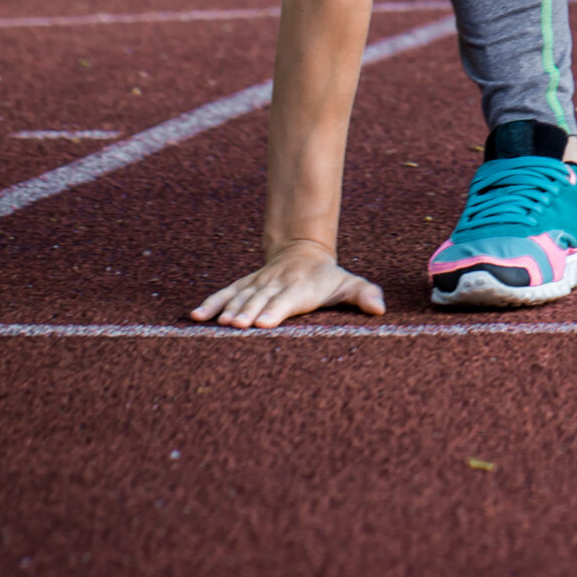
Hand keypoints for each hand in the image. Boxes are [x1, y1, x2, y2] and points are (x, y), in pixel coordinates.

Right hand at [191, 241, 386, 327]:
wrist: (302, 250)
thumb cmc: (327, 277)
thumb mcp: (348, 283)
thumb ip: (364, 294)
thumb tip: (380, 308)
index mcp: (299, 287)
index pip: (286, 300)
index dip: (275, 310)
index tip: (264, 322)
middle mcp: (276, 284)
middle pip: (260, 299)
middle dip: (248, 312)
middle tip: (237, 325)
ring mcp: (257, 284)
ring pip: (240, 296)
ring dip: (228, 309)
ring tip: (218, 323)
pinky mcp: (243, 285)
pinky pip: (224, 293)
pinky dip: (211, 304)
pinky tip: (196, 317)